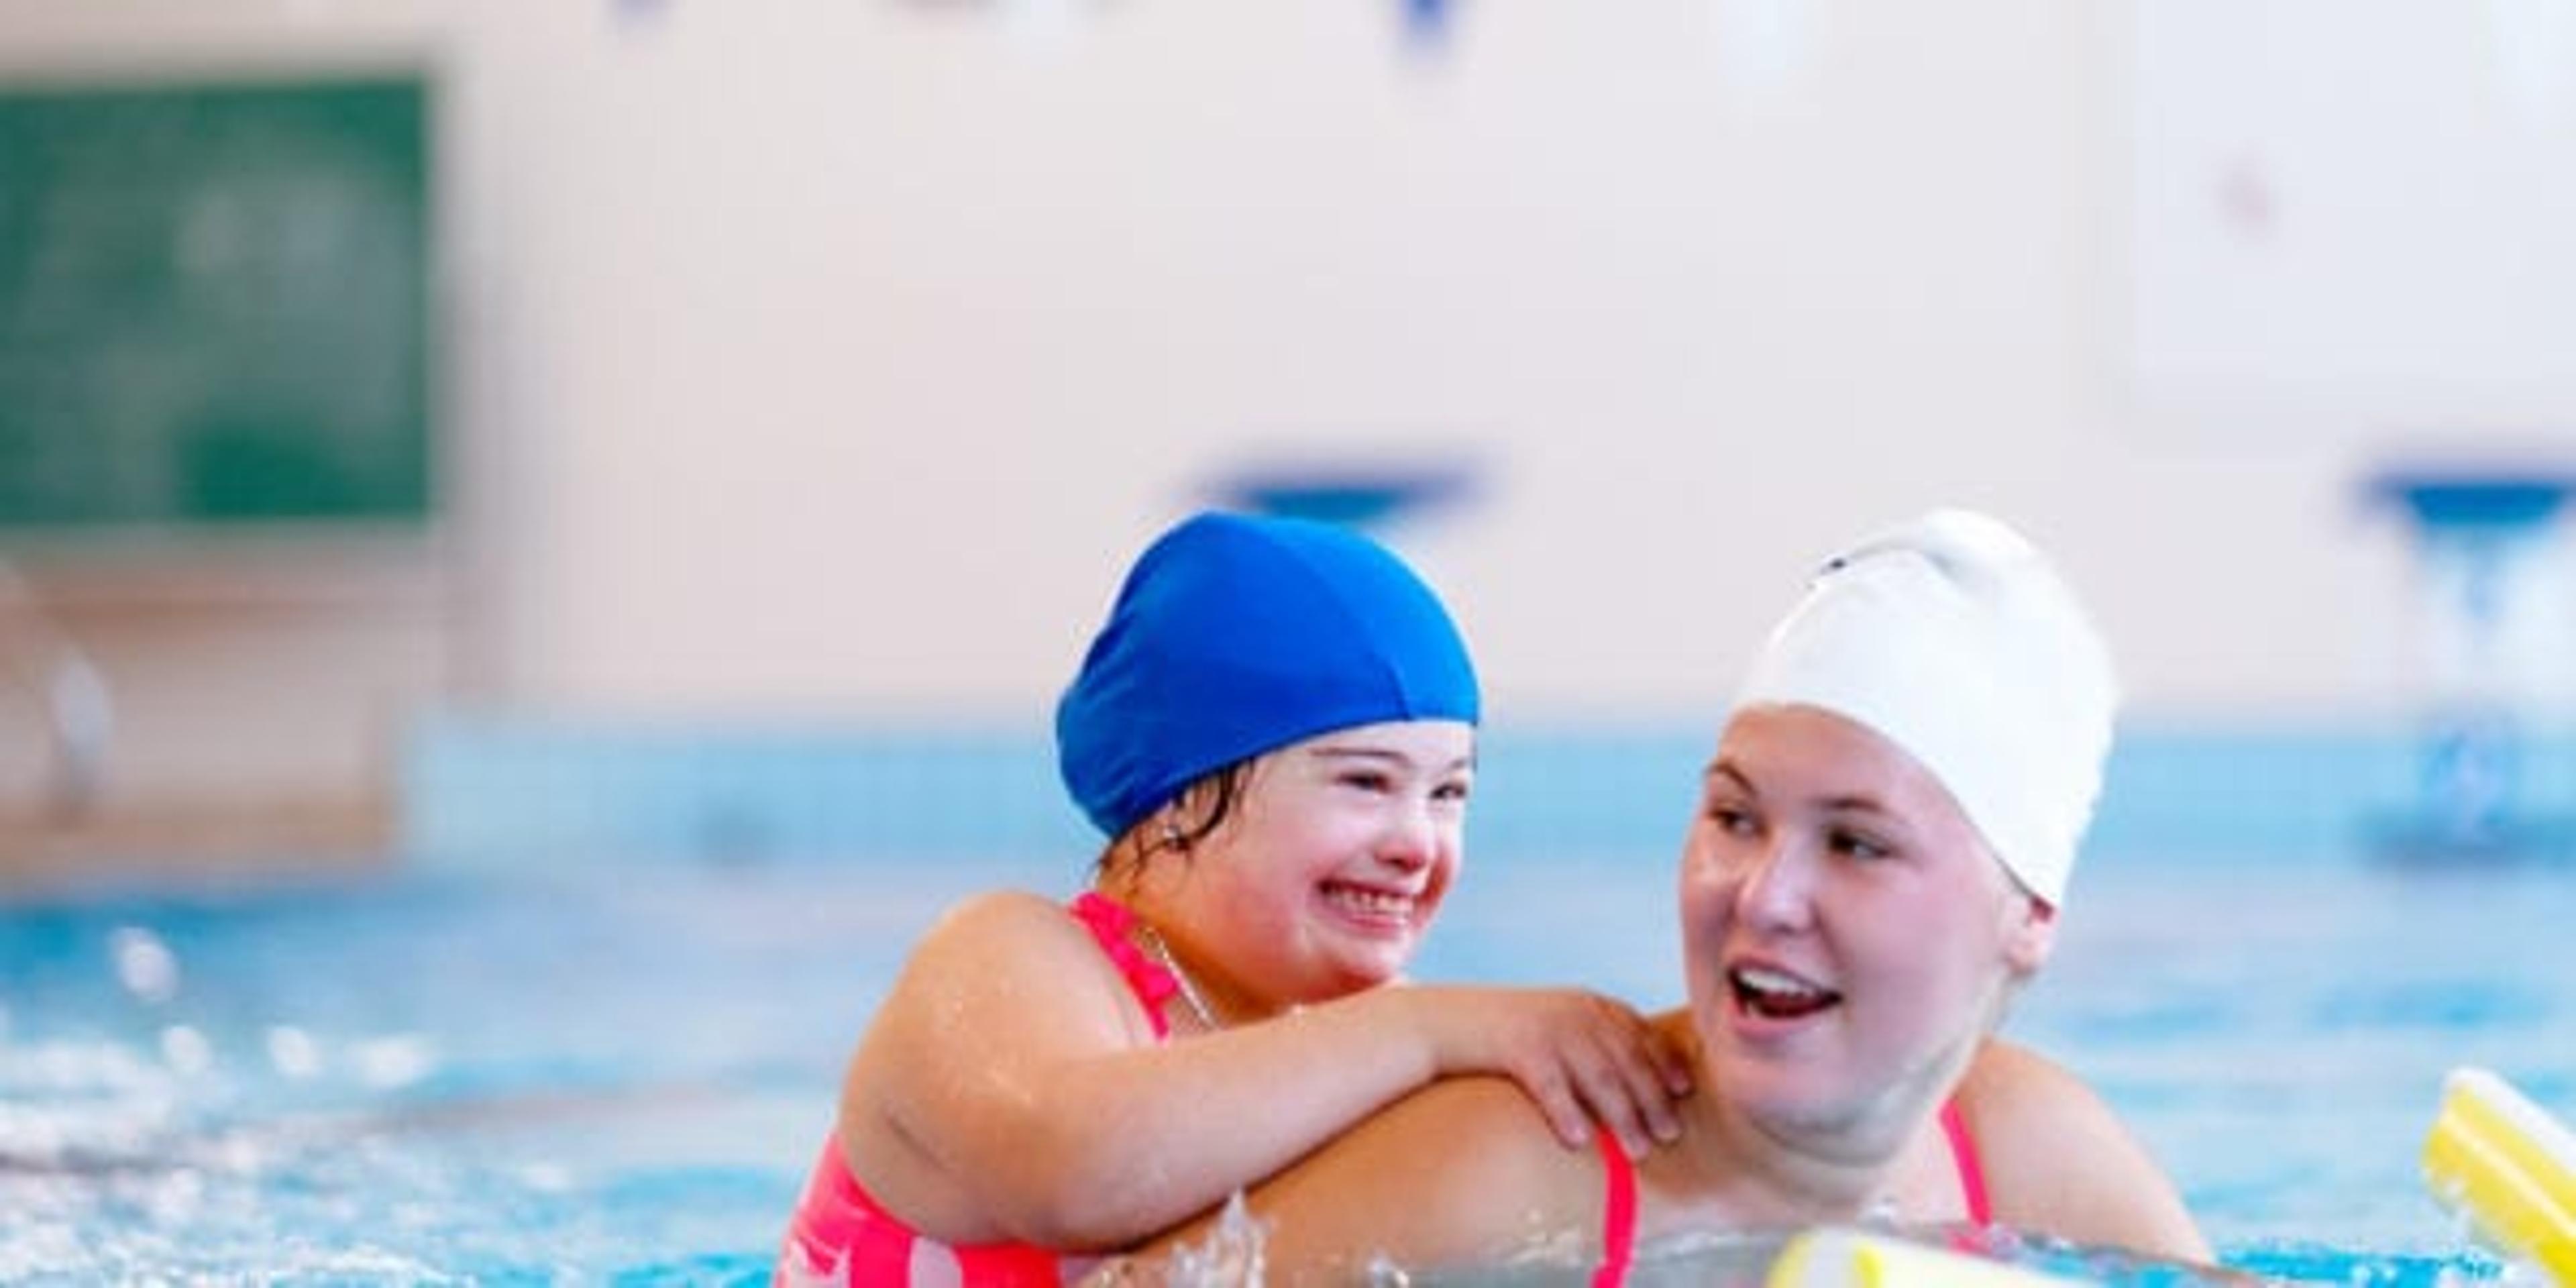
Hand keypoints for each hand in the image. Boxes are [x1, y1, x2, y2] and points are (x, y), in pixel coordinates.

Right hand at [1410, 987, 1692, 1158]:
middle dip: (1651, 1097)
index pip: (1638, 1032)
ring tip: (1638, 1151)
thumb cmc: (1508, 1035)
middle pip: (1624, 1058)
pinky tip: (1580, 1140)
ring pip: (1596, 1074)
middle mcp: (1573, 1010)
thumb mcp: (1557, 1025)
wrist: (1445, 1021)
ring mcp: (1545, 1026)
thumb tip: (1639, 1089)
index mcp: (1588, 1004)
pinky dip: (1567, 1112)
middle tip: (1670, 1135)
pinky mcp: (1515, 1046)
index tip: (1684, 1090)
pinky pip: (1549, 1084)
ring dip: (1622, 1115)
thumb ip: (1595, 1043)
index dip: (1663, 1060)